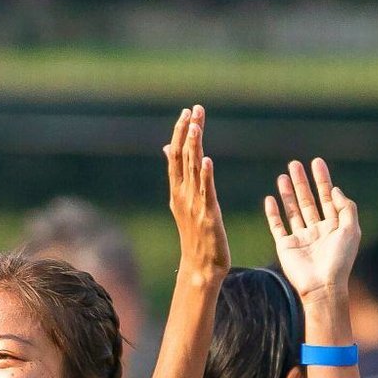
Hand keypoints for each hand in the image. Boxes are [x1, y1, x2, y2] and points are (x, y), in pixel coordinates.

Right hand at [164, 106, 227, 289]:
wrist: (200, 267)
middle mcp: (183, 195)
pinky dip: (206, 176)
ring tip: (197, 125)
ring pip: (193, 170)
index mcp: (178, 192)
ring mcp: (194, 205)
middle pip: (183, 158)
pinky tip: (207, 160)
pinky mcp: (208, 215)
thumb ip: (180, 175)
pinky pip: (206, 192)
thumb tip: (169, 149)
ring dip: (195, 146)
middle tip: (194, 110)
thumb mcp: (184, 203)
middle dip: (188, 132)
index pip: (176, 155)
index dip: (180, 132)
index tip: (187, 112)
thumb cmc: (195, 237)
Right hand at [264, 158, 360, 303]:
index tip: (316, 163)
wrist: (321, 286)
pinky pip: (277, 226)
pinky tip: (270, 199)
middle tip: (295, 164)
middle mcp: (316, 230)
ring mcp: (300, 238)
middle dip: (302, 182)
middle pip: (308, 201)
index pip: (327, 197)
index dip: (323, 180)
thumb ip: (346, 208)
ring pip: (293, 210)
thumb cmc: (339, 261)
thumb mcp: (351, 230)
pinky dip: (273, 213)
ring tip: (282, 176)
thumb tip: (335, 189)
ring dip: (288, 193)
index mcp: (333, 226)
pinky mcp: (286, 247)